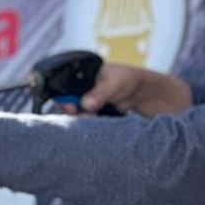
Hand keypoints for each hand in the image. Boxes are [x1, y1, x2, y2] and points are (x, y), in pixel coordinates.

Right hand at [72, 63, 192, 117]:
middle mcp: (78, 93)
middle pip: (67, 108)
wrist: (142, 93)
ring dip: (85, 121)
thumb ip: (99, 92)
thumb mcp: (113, 82)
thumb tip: (85, 104)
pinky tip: (100, 124)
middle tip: (89, 115)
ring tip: (97, 118)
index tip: (72, 109)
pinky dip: (92, 126)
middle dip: (76, 114)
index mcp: (78, 79)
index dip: (65, 102)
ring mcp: (85, 107)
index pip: (62, 91)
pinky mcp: (92, 118)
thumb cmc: (126, 79)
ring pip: (77, 118)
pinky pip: (87, 125)